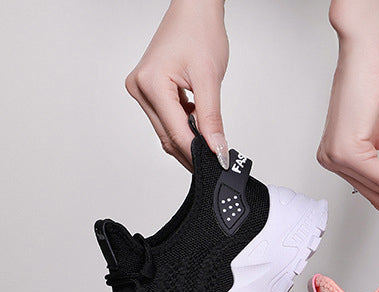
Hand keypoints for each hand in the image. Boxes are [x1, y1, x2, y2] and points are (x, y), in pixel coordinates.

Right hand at [125, 0, 228, 169]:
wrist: (194, 9)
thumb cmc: (199, 32)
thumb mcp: (210, 79)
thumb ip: (212, 119)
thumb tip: (216, 150)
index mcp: (151, 84)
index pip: (177, 133)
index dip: (198, 154)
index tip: (217, 166)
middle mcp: (140, 88)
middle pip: (168, 136)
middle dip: (193, 152)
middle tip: (216, 163)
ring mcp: (141, 89)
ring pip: (167, 131)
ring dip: (189, 140)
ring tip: (212, 146)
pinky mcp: (148, 89)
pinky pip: (166, 119)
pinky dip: (184, 127)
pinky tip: (200, 126)